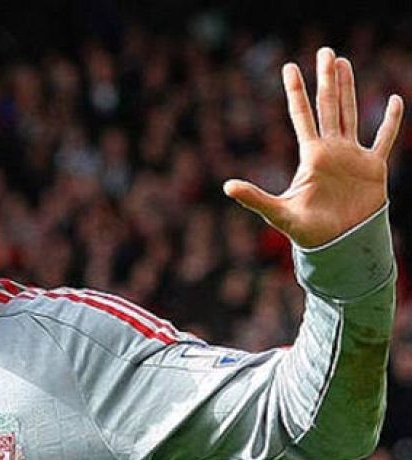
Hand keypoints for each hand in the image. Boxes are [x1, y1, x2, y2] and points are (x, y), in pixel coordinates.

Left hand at [223, 47, 403, 247]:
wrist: (338, 245)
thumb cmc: (307, 231)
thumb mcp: (277, 212)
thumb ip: (254, 197)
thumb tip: (226, 186)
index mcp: (310, 155)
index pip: (301, 114)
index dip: (296, 90)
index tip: (289, 67)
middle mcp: (331, 150)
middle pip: (328, 105)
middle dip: (327, 78)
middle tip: (325, 51)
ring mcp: (352, 156)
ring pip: (350, 113)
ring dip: (349, 88)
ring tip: (344, 63)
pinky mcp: (373, 168)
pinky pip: (383, 139)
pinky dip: (390, 121)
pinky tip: (394, 99)